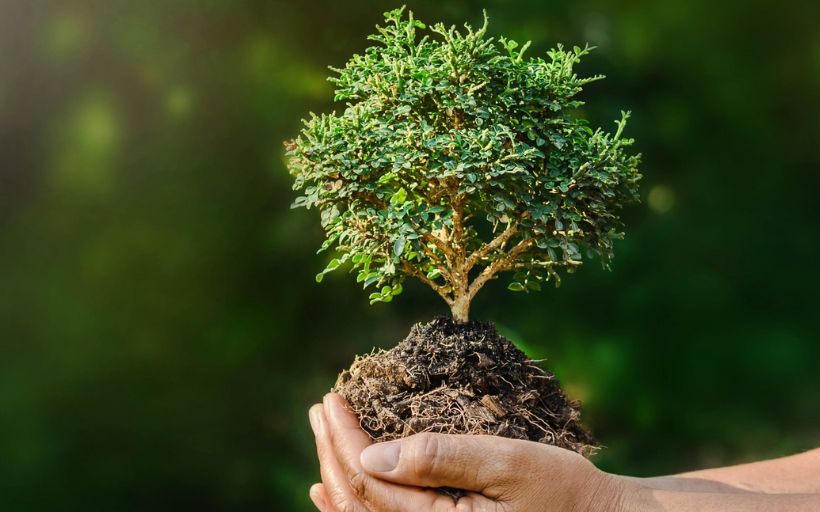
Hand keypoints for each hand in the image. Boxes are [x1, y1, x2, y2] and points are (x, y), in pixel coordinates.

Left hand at [307, 392, 626, 511]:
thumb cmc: (564, 491)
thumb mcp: (508, 463)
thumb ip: (441, 459)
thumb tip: (371, 454)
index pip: (369, 484)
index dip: (343, 439)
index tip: (331, 399)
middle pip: (358, 503)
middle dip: (331, 453)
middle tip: (319, 409)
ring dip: (336, 477)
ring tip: (322, 439)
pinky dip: (353, 506)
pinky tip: (332, 490)